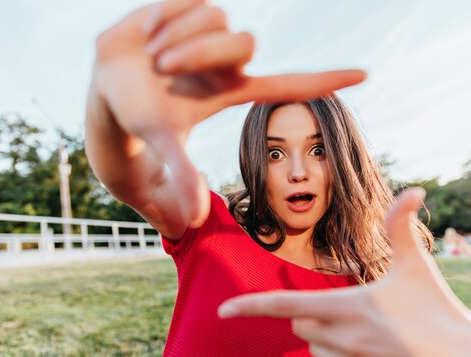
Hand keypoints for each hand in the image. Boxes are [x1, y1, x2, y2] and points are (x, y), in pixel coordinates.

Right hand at [89, 0, 365, 226]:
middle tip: (162, 67)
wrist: (106, 81)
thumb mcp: (162, 141)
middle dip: (199, 54)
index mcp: (232, 89)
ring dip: (175, 39)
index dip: (324, 80)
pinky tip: (150, 33)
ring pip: (217, 18)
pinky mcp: (193, 3)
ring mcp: (213, 30)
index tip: (364, 76)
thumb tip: (193, 221)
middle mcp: (230, 59)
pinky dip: (163, 17)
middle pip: (245, 43)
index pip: (289, 83)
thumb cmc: (138, 114)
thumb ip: (181, 175)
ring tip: (151, 56)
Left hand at [218, 188, 470, 356]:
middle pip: (303, 329)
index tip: (222, 311)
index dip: (251, 307)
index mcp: (351, 307)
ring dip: (338, 348)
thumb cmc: (436, 306)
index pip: (288, 306)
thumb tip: (415, 189)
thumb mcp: (416, 266)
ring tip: (379, 343)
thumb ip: (402, 227)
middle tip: (361, 318)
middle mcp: (349, 343)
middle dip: (319, 320)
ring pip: (321, 356)